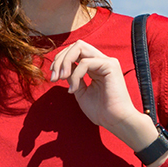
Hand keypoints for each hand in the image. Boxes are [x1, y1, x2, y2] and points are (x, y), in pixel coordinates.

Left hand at [50, 40, 158, 154]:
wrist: (115, 121)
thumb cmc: (101, 111)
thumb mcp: (80, 91)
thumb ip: (72, 77)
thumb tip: (62, 68)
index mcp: (95, 66)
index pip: (75, 52)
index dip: (60, 61)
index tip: (53, 77)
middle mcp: (101, 60)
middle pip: (76, 45)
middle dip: (60, 58)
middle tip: (54, 77)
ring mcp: (107, 61)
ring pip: (79, 47)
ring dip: (65, 62)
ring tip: (60, 79)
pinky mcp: (110, 65)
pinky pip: (85, 62)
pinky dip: (75, 75)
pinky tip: (74, 90)